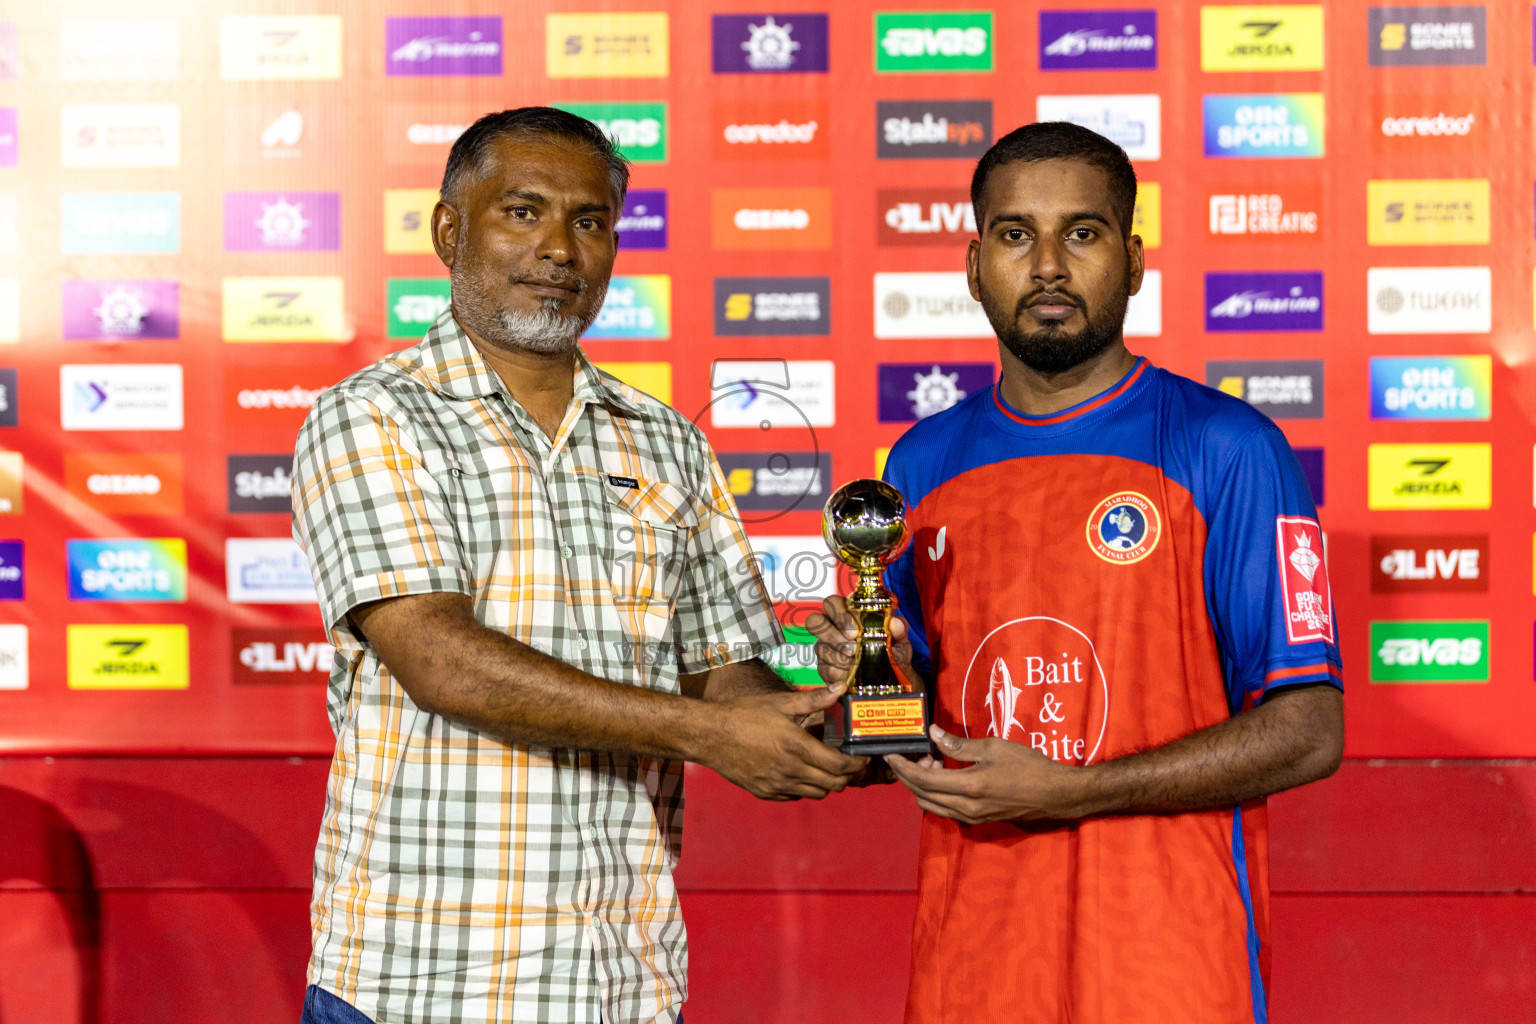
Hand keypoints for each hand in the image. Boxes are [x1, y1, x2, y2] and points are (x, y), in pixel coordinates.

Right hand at [704, 684, 868, 800]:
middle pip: (834, 785)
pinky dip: (805, 787)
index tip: (862, 757)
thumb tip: (841, 688)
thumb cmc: (744, 714)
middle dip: (848, 775)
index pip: (840, 766)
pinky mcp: (766, 792)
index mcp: (797, 746)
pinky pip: (796, 796)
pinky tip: (800, 770)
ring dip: (827, 782)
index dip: (857, 764)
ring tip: (825, 766)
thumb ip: (815, 699)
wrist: (710, 735)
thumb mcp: (781, 702)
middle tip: (849, 762)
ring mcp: (778, 785)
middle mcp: (790, 770)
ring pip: (817, 794)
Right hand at [806, 595, 923, 690]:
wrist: (891, 679)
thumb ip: (899, 629)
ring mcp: (825, 647)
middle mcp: (832, 628)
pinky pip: (825, 669)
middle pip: (815, 621)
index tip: (855, 631)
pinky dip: (840, 674)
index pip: (832, 603)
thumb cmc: (892, 652)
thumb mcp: (899, 639)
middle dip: (832, 635)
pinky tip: (852, 676)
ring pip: (820, 648)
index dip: (839, 614)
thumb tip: (895, 623)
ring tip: (857, 665)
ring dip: (839, 658)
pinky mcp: (824, 668)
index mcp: (848, 613)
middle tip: (852, 649)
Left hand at [884, 725, 1095, 823]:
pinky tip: (944, 775)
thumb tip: (933, 734)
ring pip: (931, 805)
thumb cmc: (1028, 766)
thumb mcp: (993, 748)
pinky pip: (945, 809)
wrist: (1055, 794)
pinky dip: (936, 793)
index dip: (902, 767)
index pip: (922, 780)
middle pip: (921, 795)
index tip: (890, 753)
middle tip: (912, 753)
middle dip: (908, 775)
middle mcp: (965, 808)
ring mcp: (971, 817)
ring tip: (932, 761)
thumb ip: (959, 745)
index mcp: (968, 788)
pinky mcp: (977, 820)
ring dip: (922, 785)